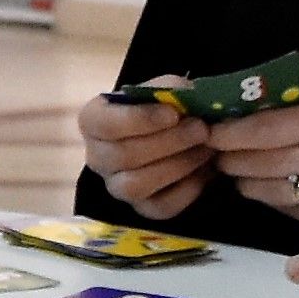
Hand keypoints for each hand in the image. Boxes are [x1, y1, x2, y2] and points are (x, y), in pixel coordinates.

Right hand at [77, 86, 212, 220]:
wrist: (179, 133)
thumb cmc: (164, 107)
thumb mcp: (165, 89)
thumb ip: (171, 90)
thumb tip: (183, 96)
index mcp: (93, 121)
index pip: (104, 124)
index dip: (139, 119)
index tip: (173, 113)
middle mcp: (97, 157)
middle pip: (122, 156)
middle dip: (167, 142)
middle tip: (201, 129)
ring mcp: (117, 187)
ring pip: (136, 186)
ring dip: (177, 166)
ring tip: (205, 148)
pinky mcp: (142, 208)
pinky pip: (159, 207)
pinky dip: (186, 190)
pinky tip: (204, 171)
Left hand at [208, 92, 298, 250]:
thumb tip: (253, 114)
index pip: (269, 124)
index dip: (233, 130)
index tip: (211, 129)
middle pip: (263, 158)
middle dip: (231, 156)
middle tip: (214, 152)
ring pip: (271, 188)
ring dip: (245, 181)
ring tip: (234, 172)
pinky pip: (289, 210)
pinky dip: (271, 199)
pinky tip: (263, 190)